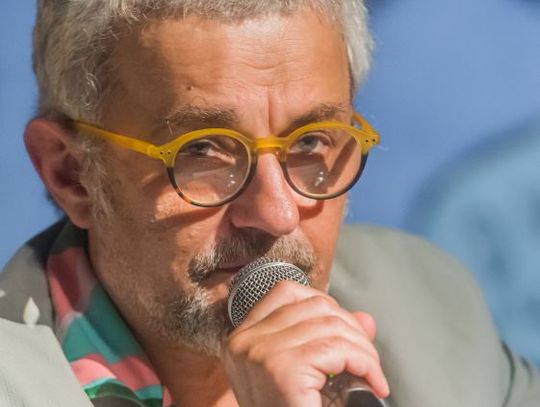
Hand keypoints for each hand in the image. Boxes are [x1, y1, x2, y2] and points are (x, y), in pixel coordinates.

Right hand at [221, 281, 389, 405]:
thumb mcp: (305, 374)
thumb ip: (331, 340)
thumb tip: (366, 319)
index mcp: (243, 339)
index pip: (285, 292)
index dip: (323, 302)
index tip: (343, 328)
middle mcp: (245, 341)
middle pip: (314, 305)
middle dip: (351, 328)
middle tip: (366, 358)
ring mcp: (261, 352)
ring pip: (331, 325)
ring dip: (363, 349)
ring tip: (371, 373)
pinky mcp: (283, 369)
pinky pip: (338, 350)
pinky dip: (364, 363)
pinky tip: (371, 381)